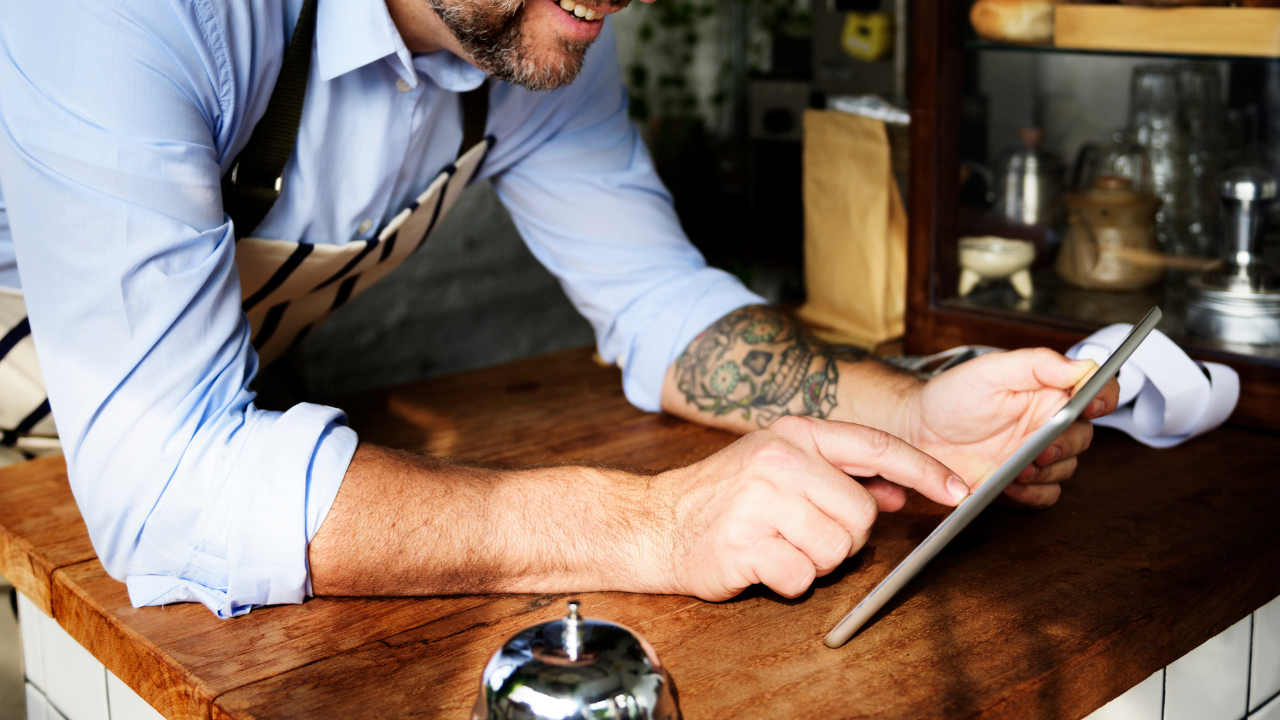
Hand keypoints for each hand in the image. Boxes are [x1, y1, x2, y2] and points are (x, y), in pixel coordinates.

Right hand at [650, 415, 968, 600]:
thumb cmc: (723, 497)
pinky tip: (762, 563)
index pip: (876, 446)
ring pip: (836, 550)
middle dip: (843, 537)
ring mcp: (760, 502)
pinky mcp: (745, 544)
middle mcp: (779, 461)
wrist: (657, 522)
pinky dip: (788, 581)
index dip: (924, 470)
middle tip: (804, 533)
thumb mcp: (781, 466)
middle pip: (861, 515)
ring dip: (815, 561)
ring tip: (779, 545)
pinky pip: (802, 578)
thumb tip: (896, 489)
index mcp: (794, 434)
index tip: (958, 491)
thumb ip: (840, 473)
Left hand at [902, 348, 1119, 507]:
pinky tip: (1012, 483)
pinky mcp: (1021, 481)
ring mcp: (1035, 453)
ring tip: (1017, 467)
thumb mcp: (989, 371)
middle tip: (1039, 448)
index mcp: (1047, 390)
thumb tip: (1081, 367)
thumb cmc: (951, 397)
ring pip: (1068, 467)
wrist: (918, 432)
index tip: (1093, 405)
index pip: (1095, 390)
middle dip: (1065, 444)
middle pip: (1084, 435)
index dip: (1104, 396)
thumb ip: (1036, 364)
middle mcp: (1047, 422)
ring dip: (1047, 470)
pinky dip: (1035, 492)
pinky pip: (1048, 494)